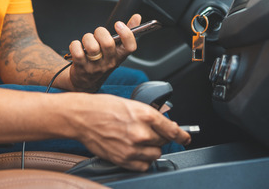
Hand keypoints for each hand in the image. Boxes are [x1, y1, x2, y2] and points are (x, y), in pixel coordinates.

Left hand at [67, 14, 141, 91]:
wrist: (85, 81)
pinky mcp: (82, 68)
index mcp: (120, 56)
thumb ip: (126, 33)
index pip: (130, 47)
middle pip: (108, 44)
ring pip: (92, 47)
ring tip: (87, 41)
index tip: (119, 24)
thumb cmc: (102, 60)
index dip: (126, 34)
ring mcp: (96, 66)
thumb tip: (137, 17)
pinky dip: (75, 45)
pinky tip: (77, 47)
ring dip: (87, 38)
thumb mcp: (116, 50)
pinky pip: (77, 52)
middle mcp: (109, 62)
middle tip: (97, 33)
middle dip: (100, 32)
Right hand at [73, 94, 190, 170]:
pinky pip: (143, 165)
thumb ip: (150, 115)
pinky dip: (143, 160)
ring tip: (140, 142)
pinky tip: (136, 152)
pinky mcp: (123, 159)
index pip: (173, 130)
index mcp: (145, 115)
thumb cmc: (103, 107)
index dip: (182, 135)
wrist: (82, 117)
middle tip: (149, 133)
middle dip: (159, 138)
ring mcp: (132, 148)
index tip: (186, 138)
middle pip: (164, 143)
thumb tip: (164, 123)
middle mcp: (141, 132)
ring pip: (155, 155)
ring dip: (151, 150)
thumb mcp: (132, 104)